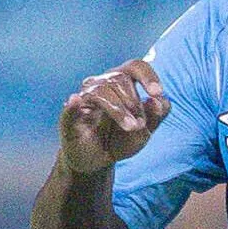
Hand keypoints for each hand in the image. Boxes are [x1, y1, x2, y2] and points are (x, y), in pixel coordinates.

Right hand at [58, 59, 170, 175]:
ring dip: (120, 110)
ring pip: (101, 90)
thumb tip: (157, 100)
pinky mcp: (70, 118)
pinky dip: (73, 104)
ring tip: (131, 128)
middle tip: (140, 124)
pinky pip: (70, 108)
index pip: (135, 67)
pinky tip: (75, 100)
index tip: (157, 93)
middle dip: (134, 102)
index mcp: (122, 84)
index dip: (147, 76)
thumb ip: (156, 116)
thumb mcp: (145, 131)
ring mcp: (84, 100)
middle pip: (119, 78)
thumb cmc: (121, 140)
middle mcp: (102, 85)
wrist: (99, 161)